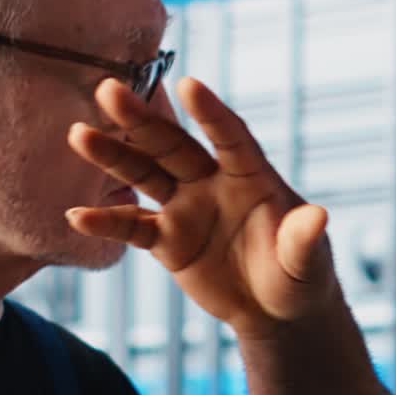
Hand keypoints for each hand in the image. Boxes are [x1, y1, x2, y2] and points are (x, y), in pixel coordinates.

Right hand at [66, 76, 335, 337]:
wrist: (273, 309)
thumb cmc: (299, 276)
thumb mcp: (307, 262)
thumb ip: (303, 239)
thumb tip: (318, 217)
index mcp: (250, 176)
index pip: (229, 137)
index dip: (210, 114)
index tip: (189, 85)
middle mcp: (212, 182)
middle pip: (172, 146)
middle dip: (142, 121)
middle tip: (108, 90)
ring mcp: (185, 208)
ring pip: (144, 176)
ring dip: (112, 157)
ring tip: (79, 135)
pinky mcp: (167, 240)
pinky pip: (132, 228)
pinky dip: (106, 223)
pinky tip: (76, 217)